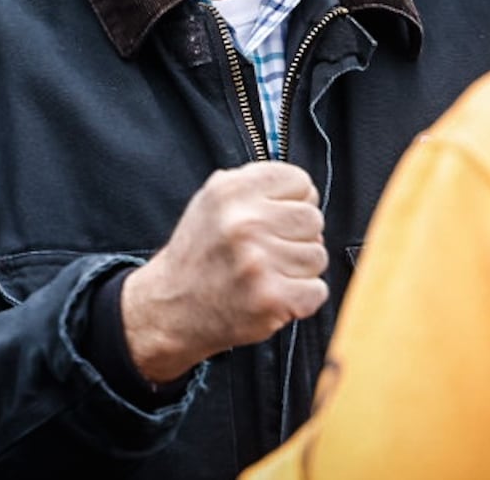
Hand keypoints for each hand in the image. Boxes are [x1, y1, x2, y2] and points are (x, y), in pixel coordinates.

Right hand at [121, 162, 327, 382]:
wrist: (171, 308)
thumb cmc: (199, 254)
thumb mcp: (212, 201)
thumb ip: (255, 187)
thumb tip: (306, 191)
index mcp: (231, 190)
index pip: (301, 182)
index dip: (294, 201)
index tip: (278, 217)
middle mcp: (244, 222)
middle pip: (313, 219)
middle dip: (297, 236)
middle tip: (269, 251)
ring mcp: (258, 261)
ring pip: (318, 255)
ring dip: (299, 269)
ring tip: (267, 274)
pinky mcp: (271, 299)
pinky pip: (317, 290)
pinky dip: (302, 297)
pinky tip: (274, 294)